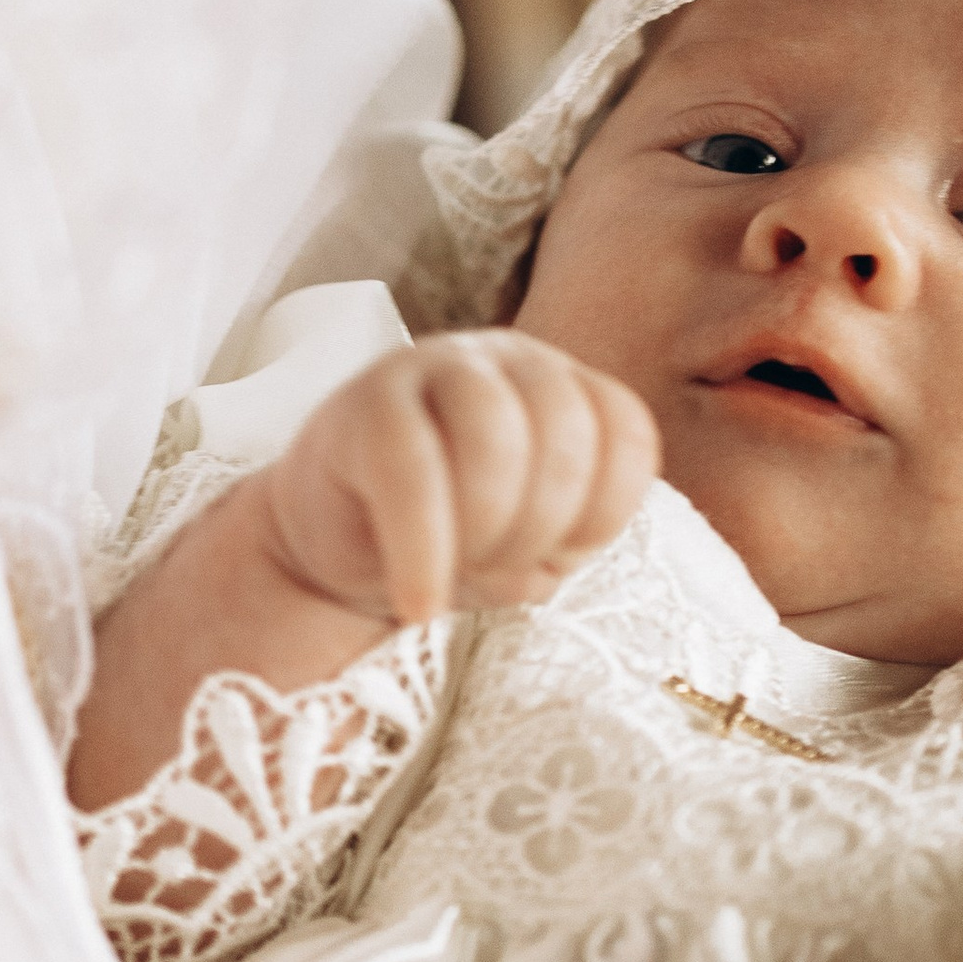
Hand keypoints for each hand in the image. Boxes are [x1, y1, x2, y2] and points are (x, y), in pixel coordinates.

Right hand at [259, 333, 657, 630]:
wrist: (339, 546)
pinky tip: (418, 603)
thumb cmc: (449, 538)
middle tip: (497, 570)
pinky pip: (410, 473)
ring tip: (458, 573)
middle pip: (565, 432)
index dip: (604, 513)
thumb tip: (553, 558)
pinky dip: (423, 553)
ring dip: (488, 531)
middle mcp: (507, 358)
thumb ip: (565, 539)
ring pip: (494, 437)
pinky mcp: (365, 404)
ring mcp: (432, 367)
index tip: (559, 557)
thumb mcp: (530, 547)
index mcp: (563, 385)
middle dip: (541, 527)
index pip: (624, 430)